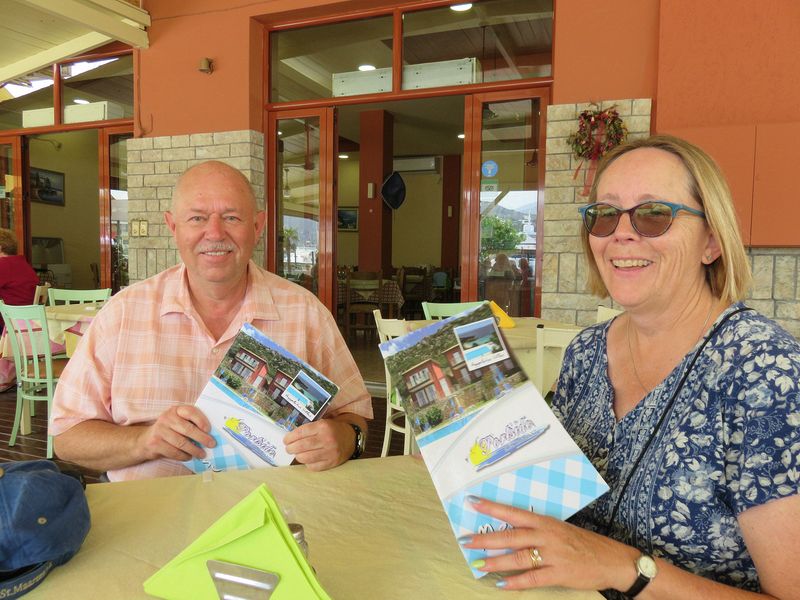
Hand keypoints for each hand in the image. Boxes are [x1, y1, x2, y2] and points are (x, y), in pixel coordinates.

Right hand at [138, 405, 215, 461]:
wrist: (144, 441)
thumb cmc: (168, 431)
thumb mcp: (177, 422)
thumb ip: (190, 423)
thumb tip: (209, 434)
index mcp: (175, 410)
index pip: (190, 412)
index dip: (201, 420)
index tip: (209, 429)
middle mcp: (166, 418)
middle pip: (188, 429)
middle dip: (202, 438)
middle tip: (212, 444)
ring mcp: (160, 431)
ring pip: (181, 442)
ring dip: (194, 450)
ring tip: (202, 454)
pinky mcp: (155, 443)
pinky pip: (174, 452)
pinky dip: (184, 456)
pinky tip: (189, 457)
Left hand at [283, 419, 354, 470]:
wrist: (351, 438)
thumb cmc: (332, 430)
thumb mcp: (322, 423)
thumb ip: (308, 429)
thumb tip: (290, 438)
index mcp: (323, 426)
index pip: (301, 432)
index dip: (290, 437)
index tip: (285, 440)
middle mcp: (327, 439)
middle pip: (301, 446)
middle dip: (291, 448)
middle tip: (288, 449)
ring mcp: (330, 452)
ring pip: (306, 458)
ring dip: (298, 457)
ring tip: (297, 454)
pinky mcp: (332, 462)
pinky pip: (313, 467)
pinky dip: (308, 464)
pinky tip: (308, 460)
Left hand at [461, 496, 636, 591]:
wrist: (612, 560)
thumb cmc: (584, 543)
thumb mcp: (560, 528)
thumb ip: (537, 529)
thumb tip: (511, 529)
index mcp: (545, 522)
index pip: (513, 512)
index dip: (492, 507)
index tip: (472, 502)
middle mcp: (546, 535)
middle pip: (510, 536)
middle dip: (485, 539)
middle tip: (465, 540)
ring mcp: (552, 555)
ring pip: (517, 558)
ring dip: (495, 562)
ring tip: (477, 565)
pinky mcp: (559, 574)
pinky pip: (532, 579)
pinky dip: (515, 583)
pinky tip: (500, 584)